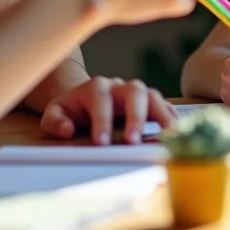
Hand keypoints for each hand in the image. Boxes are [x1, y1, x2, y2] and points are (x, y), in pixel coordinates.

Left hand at [40, 76, 177, 144]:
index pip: (101, 100)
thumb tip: (67, 129)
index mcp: (95, 87)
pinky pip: (163, 105)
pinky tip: (174, 132)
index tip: (101, 143)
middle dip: (136, 116)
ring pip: (153, 95)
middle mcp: (119, 86)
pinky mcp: (148, 102)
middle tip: (134, 141)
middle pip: (135, 91)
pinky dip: (170, 117)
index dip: (102, 120)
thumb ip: (55, 120)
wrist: (84, 99)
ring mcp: (137, 93)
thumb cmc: (70, 110)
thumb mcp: (54, 113)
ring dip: (161, 116)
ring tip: (167, 136)